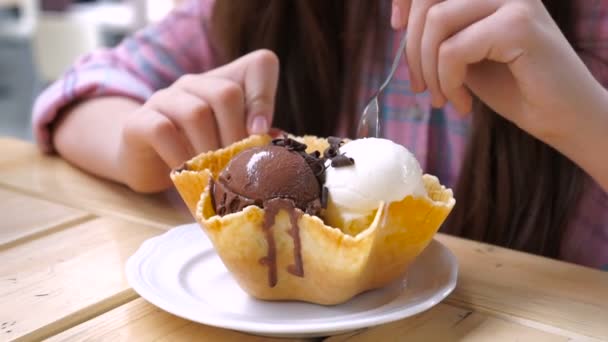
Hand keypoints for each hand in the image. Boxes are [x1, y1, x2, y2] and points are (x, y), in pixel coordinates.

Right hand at [118, 49, 278, 191]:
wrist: (144, 164)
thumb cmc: (198, 154)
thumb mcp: (230, 145)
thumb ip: (254, 141)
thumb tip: (280, 142)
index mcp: (226, 82)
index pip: (260, 64)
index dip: (266, 96)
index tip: (260, 134)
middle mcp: (195, 83)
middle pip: (227, 93)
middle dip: (236, 136)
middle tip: (234, 166)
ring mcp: (165, 98)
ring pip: (196, 112)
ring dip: (210, 150)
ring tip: (212, 174)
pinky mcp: (139, 120)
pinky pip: (163, 131)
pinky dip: (180, 157)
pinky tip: (187, 173)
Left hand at [390, 0, 606, 142]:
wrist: (562, 118)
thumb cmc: (515, 87)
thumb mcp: (467, 53)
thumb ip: (443, 32)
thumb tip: (403, 22)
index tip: (396, 27)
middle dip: (412, 48)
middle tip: (420, 87)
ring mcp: (514, 0)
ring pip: (436, 21)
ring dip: (429, 70)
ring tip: (442, 98)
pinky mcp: (519, 25)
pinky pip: (453, 50)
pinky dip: (448, 82)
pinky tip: (461, 104)